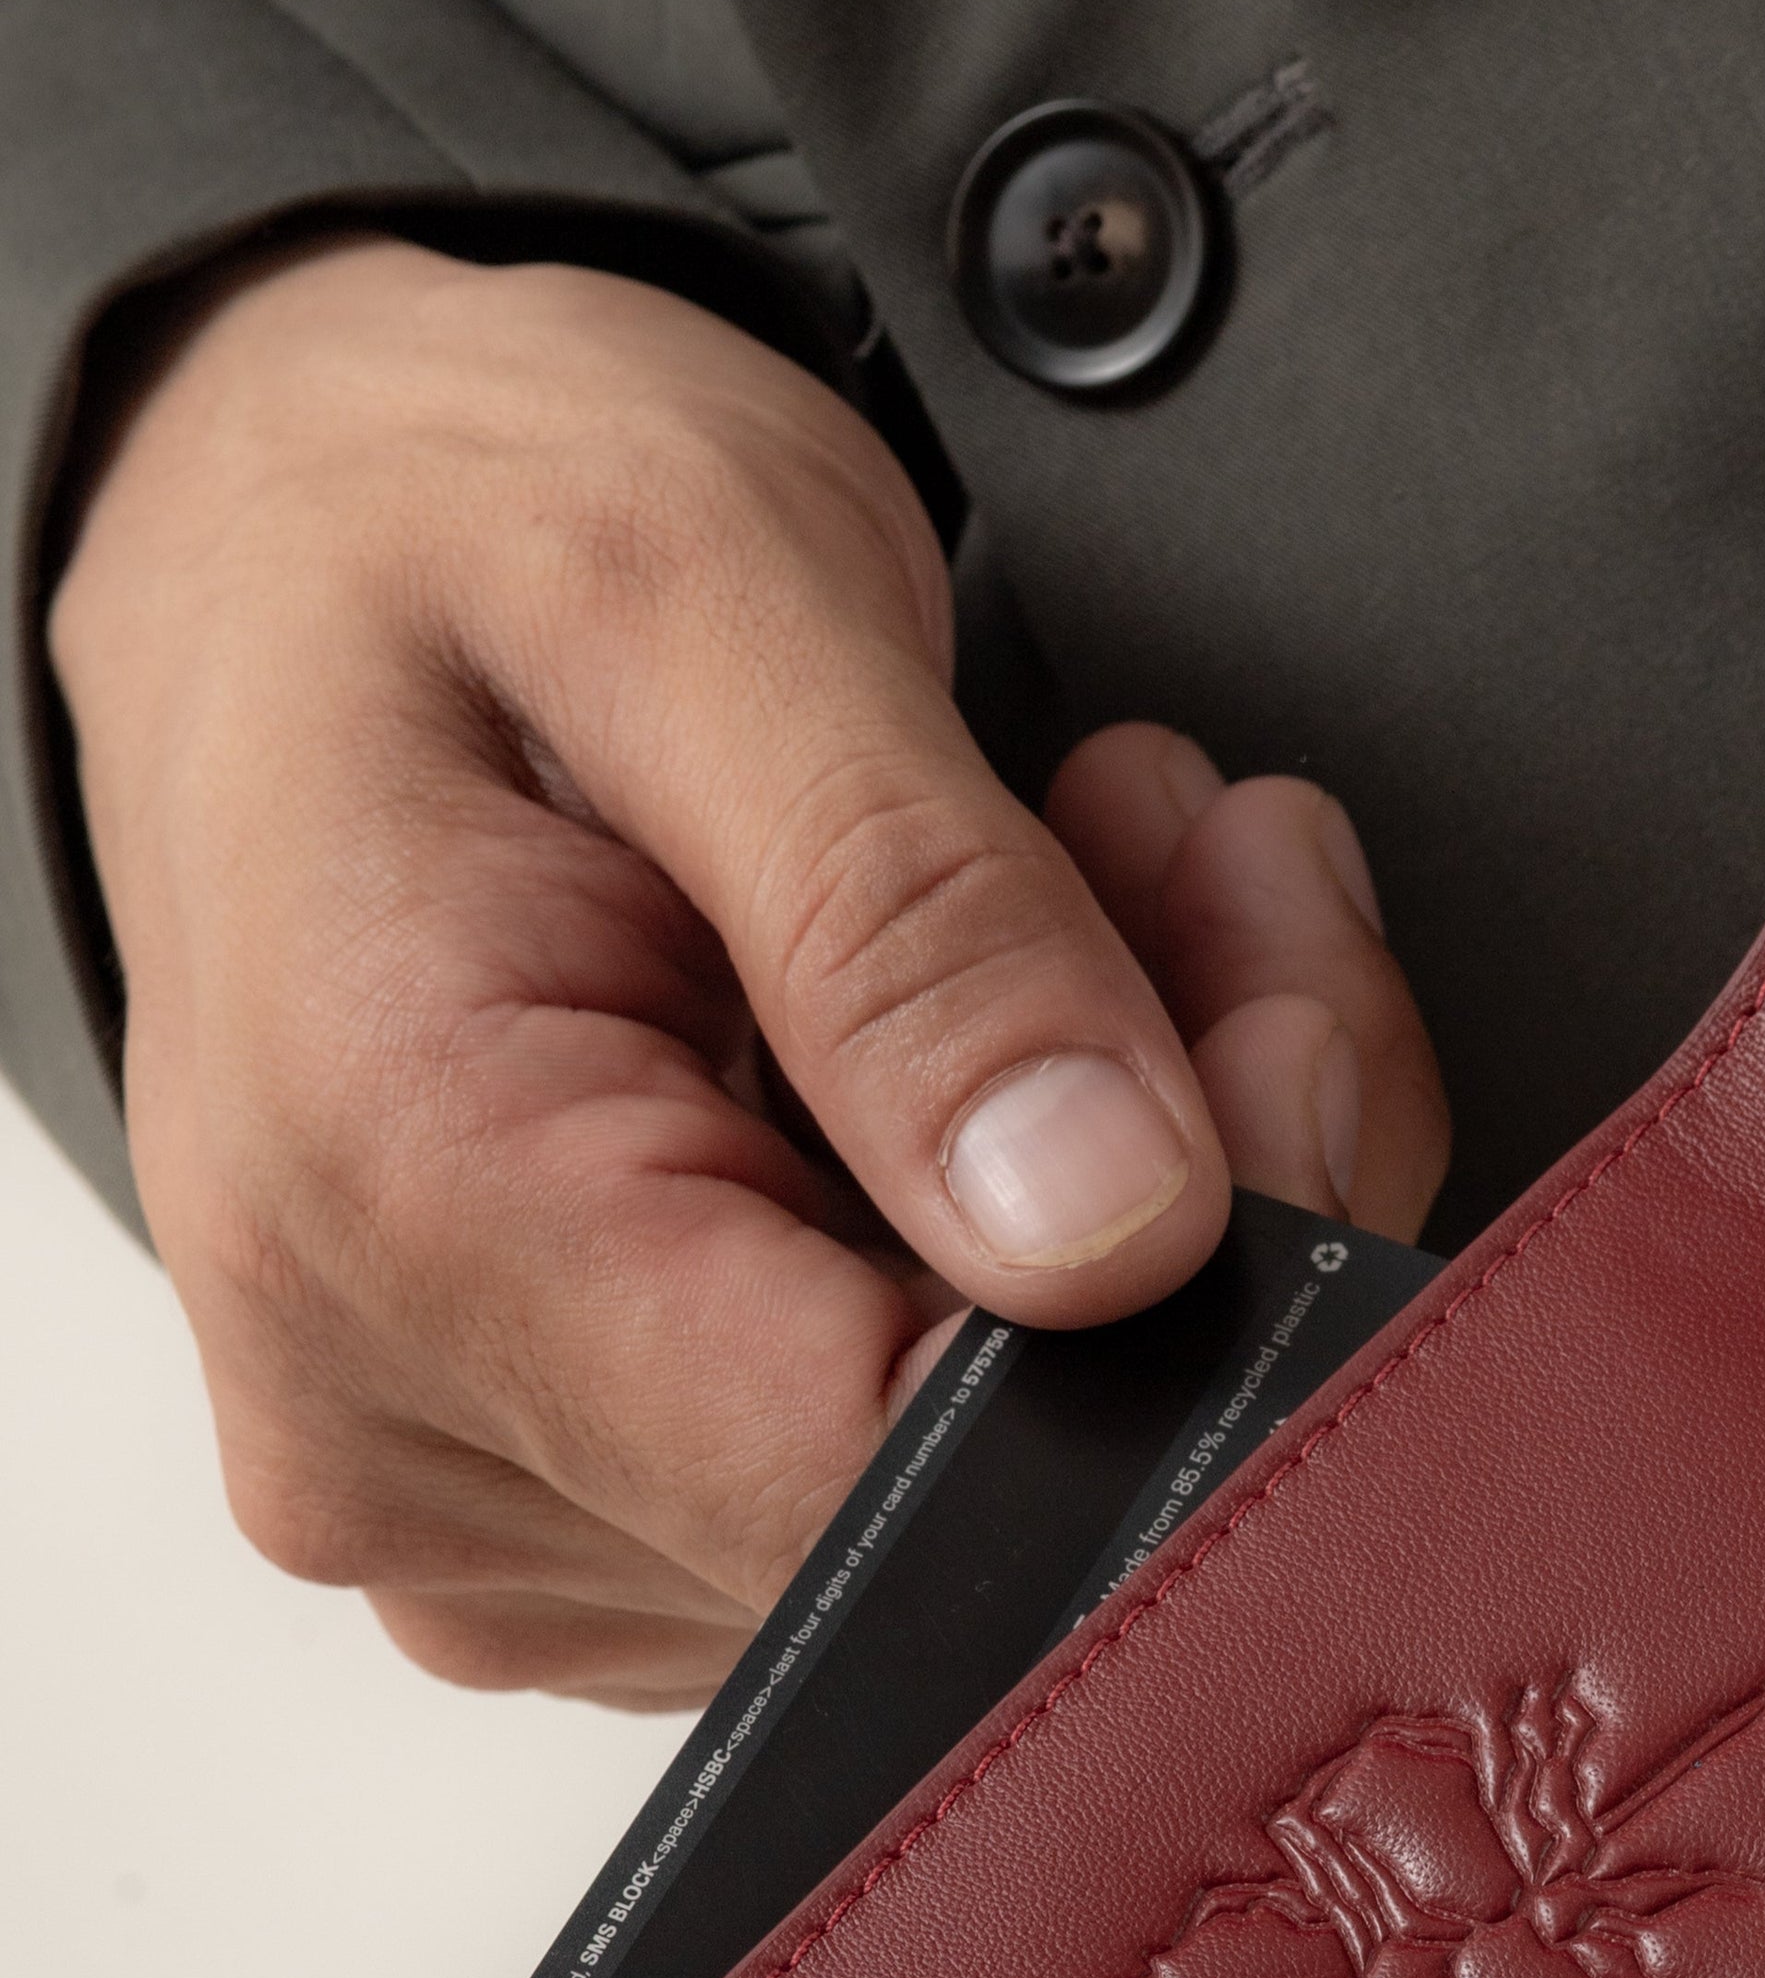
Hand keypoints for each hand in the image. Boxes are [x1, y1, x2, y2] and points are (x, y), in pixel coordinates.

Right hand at [49, 241, 1446, 1706]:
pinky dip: (1057, 1211)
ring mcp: (493, 1465)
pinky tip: (1036, 991)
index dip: (1173, 1294)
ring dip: (1156, 1169)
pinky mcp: (590, 1453)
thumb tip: (1110, 1222)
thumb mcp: (700, 592)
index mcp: (393, 1195)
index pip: (873, 1469)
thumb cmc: (431, 509)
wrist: (282, 505)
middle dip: (1200, 1177)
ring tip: (1118, 871)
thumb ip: (912, 914)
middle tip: (1217, 873)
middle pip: (971, 1472)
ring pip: (995, 1450)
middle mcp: (406, 1411)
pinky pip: (922, 1410)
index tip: (1268, 1024)